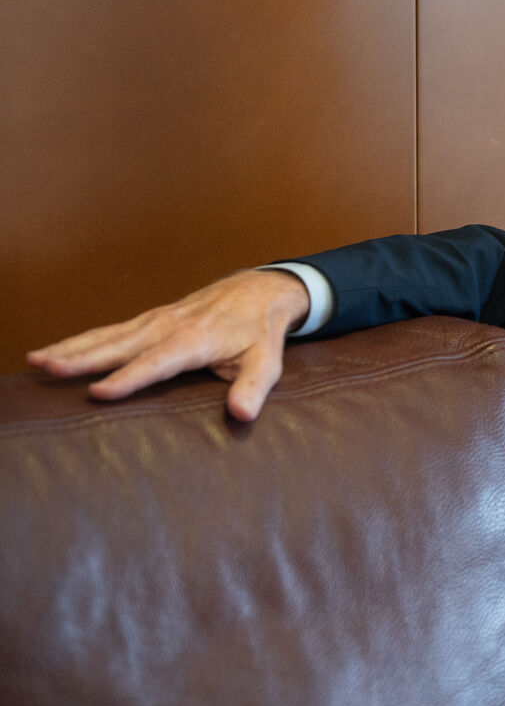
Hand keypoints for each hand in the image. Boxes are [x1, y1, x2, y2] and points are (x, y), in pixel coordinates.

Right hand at [26, 269, 311, 421]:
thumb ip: (253, 388)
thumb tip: (242, 414)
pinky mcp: (149, 320)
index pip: (158, 362)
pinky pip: (110, 330)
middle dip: (83, 357)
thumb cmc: (260, 332)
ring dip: (71, 347)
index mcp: (196, 339)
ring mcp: (155, 320)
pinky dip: (80, 340)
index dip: (129, 378)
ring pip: (107, 335)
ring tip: (36, 359)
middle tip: (48, 368)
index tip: (99, 393)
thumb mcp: (267, 362)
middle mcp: (169, 326)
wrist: (258, 291)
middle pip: (120, 344)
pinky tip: (55, 351)